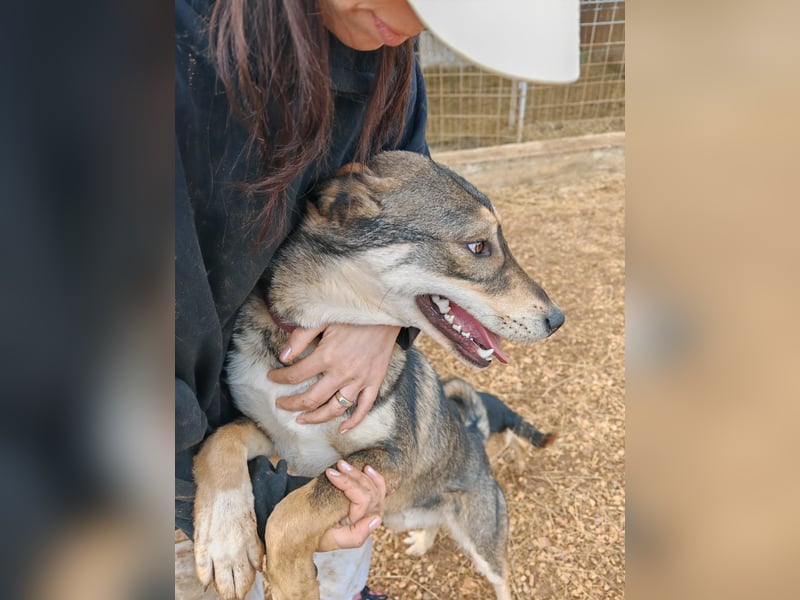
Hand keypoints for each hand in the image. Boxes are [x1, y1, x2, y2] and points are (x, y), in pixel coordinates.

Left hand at [268, 323, 400, 432]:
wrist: (385, 311)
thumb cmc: (352, 313)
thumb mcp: (322, 318)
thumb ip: (301, 337)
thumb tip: (283, 356)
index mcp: (327, 356)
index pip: (295, 375)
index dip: (279, 378)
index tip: (272, 376)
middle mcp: (342, 372)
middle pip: (311, 399)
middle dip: (291, 404)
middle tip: (281, 404)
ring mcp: (360, 380)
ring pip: (334, 408)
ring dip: (316, 418)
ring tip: (302, 419)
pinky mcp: (374, 381)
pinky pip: (364, 408)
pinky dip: (354, 421)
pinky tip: (342, 429)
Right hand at [317, 460, 385, 551]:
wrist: (308, 535)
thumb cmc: (319, 537)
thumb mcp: (332, 540)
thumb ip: (356, 535)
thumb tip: (377, 519)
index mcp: (363, 524)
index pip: (363, 499)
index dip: (347, 483)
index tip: (329, 473)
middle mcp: (369, 516)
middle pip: (369, 490)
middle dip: (354, 475)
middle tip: (338, 465)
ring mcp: (369, 508)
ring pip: (372, 486)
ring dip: (359, 473)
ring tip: (343, 464)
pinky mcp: (365, 502)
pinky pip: (376, 488)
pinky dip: (374, 478)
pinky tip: (367, 468)